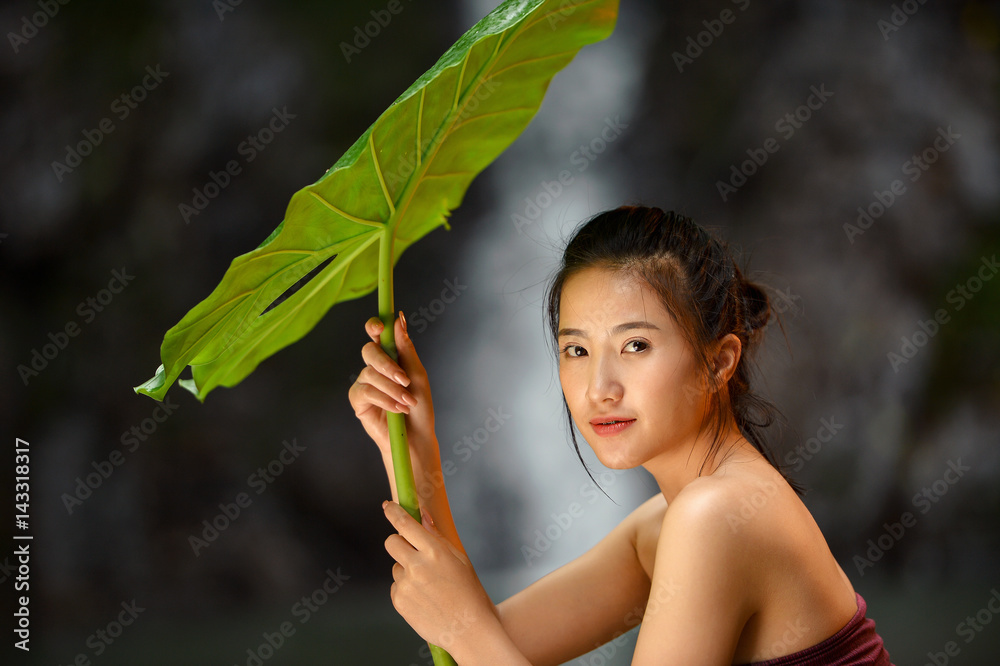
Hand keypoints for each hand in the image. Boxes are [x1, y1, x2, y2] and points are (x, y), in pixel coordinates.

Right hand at [348, 313, 436, 461]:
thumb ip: (406, 347)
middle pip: (369, 351)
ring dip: (392, 388)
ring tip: (407, 402)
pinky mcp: (358, 400)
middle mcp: (374, 367)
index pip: (376, 334)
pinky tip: (397, 409)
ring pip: (370, 373)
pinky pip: (366, 392)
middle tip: (404, 379)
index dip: (374, 326)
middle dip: (387, 364)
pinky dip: (385, 400)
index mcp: (390, 356)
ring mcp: (364, 383)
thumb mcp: (417, 374)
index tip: (380, 326)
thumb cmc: (419, 406)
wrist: (416, 436)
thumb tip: (399, 319)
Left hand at [383, 500, 500, 654]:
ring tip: (429, 586)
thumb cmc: (469, 592)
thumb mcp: (459, 560)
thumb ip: (437, 537)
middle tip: (410, 550)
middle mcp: (417, 566)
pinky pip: (396, 586)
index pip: (405, 524)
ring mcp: (406, 585)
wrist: (469, 630)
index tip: (387, 506)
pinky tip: (424, 598)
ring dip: (406, 571)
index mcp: (435, 552)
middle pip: (391, 542)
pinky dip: (406, 589)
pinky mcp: (399, 601)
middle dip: (398, 542)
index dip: (394, 512)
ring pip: (396, 567)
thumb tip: (422, 516)